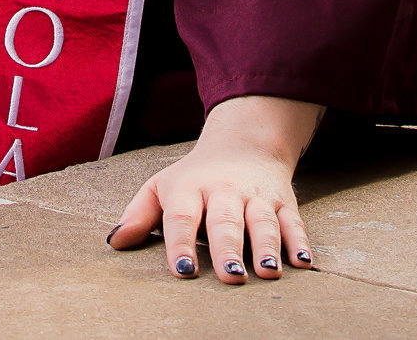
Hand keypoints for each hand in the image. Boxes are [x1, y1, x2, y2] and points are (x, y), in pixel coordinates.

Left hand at [107, 94, 321, 282]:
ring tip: (267, 271)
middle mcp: (224, 191)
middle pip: (226, 221)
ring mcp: (256, 196)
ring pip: (262, 221)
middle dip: (228, 248)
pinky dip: (299, 242)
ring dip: (267, 246)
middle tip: (230, 275)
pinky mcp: (283, 201)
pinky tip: (302, 262)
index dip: (181, 244)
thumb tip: (114, 243)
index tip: (183, 271)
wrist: (245, 142)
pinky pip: (293, 222)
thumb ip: (139, 214)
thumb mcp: (162, 186)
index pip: (182, 217)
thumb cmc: (195, 176)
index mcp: (190, 188)